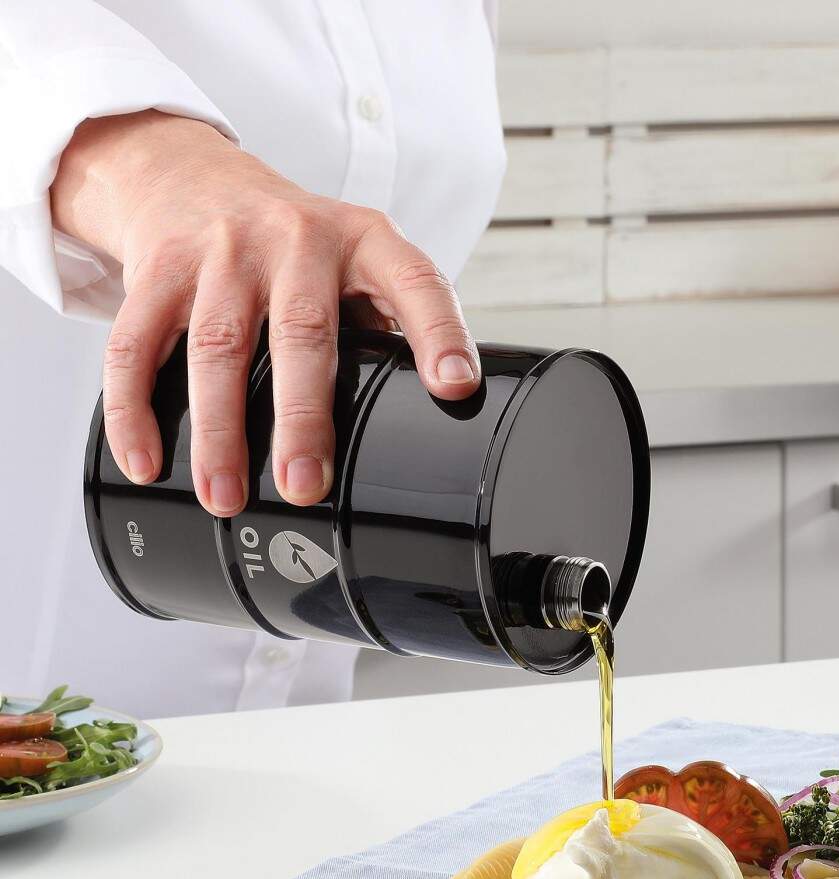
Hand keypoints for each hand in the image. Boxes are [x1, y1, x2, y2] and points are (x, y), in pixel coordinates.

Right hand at [51, 110, 480, 516]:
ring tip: (224, 495)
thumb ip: (391, 320)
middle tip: (303, 485)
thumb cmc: (294, 243)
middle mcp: (296, 239)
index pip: (416, 283)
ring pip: (216, 347)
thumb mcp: (357, 258)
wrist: (189, 175)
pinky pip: (137, 345)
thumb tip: (435, 409)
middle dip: (301, 417)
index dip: (439, 333)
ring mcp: (222, 252)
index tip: (456, 387)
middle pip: (302, 333)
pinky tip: (146, 461)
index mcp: (365, 241)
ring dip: (218, 430)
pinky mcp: (158, 269)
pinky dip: (134, 410)